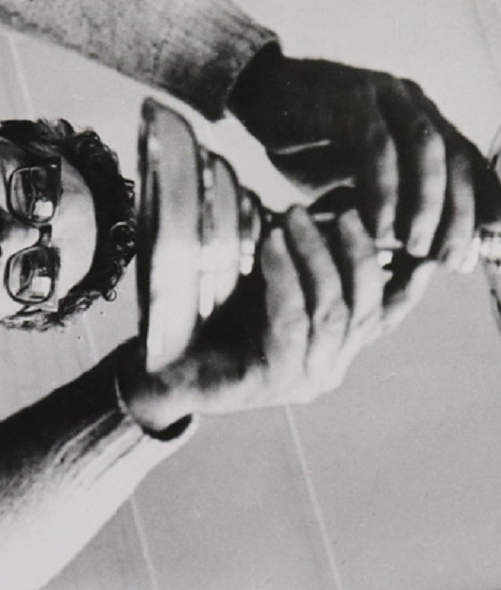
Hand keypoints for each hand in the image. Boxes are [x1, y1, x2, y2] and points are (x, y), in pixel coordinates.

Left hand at [118, 206, 434, 432]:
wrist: (170, 369)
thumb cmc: (219, 323)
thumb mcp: (269, 288)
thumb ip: (300, 264)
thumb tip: (319, 210)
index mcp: (333, 349)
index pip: (383, 318)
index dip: (407, 285)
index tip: (419, 248)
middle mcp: (328, 367)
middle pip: (364, 309)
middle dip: (357, 253)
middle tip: (341, 211)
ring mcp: (304, 377)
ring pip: (332, 312)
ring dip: (318, 257)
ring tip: (296, 217)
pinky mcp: (274, 379)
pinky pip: (291, 320)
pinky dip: (285, 277)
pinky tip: (273, 245)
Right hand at [228, 48, 500, 270]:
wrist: (258, 92)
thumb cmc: (304, 138)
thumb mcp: (347, 173)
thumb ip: (380, 196)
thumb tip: (408, 240)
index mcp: (417, 115)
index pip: (464, 160)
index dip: (478, 203)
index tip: (474, 248)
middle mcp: (409, 101)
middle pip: (455, 156)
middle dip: (458, 213)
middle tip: (447, 258)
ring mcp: (382, 96)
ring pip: (424, 150)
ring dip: (426, 204)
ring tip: (415, 247)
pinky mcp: (349, 101)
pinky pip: (377, 149)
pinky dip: (382, 191)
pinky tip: (376, 226)